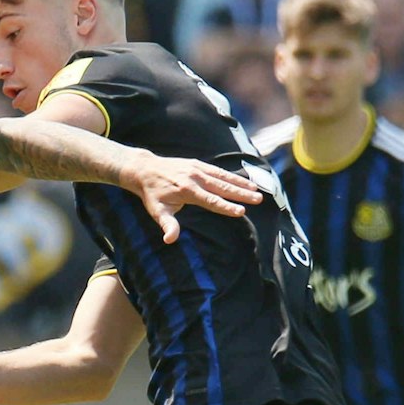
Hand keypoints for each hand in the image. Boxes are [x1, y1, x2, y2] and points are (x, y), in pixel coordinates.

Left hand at [121, 151, 261, 242]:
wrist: (145, 170)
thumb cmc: (152, 194)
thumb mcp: (157, 211)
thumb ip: (167, 225)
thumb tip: (170, 240)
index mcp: (187, 191)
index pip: (211, 201)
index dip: (226, 207)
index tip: (241, 211)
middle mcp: (195, 178)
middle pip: (222, 187)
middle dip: (241, 194)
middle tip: (258, 200)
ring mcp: (197, 169)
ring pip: (223, 177)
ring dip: (241, 183)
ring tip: (256, 190)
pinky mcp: (198, 164)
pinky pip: (218, 170)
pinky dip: (232, 175)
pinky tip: (243, 180)